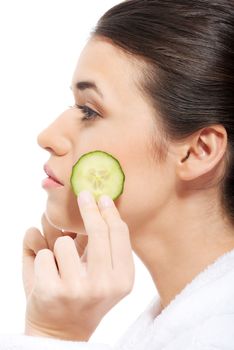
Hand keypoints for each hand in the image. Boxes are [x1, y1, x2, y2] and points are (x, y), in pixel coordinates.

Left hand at [22, 191, 134, 340]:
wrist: (61, 333)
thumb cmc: (83, 298)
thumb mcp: (106, 275)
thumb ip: (106, 244)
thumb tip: (98, 203)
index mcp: (123, 279)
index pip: (120, 233)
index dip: (110, 212)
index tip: (102, 198)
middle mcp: (105, 285)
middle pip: (98, 231)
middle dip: (89, 208)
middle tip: (84, 195)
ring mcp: (78, 289)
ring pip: (64, 241)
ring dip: (59, 248)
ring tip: (61, 267)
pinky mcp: (52, 291)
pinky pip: (42, 253)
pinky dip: (40, 261)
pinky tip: (47, 278)